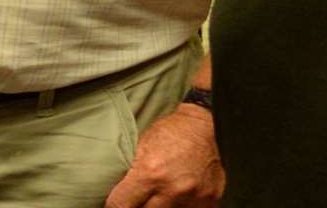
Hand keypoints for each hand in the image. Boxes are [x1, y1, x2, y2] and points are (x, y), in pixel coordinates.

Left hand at [104, 103, 223, 207]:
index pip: (121, 204)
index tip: (118, 202)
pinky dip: (182, 207)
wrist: (204, 126)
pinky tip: (178, 196)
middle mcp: (172, 189)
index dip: (115, 204)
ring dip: (160, 207)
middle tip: (140, 196)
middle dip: (138, 205)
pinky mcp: (211, 200)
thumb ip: (130, 174)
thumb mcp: (141, 146)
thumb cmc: (171, 133)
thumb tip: (118, 194)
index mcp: (150, 173)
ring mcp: (194, 197)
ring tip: (160, 193)